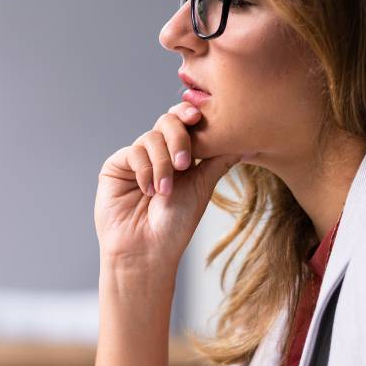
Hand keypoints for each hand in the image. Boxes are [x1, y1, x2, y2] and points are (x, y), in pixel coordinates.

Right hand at [94, 103, 244, 269]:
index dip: (190, 115)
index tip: (198, 117)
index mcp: (180, 155)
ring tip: (165, 190)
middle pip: (167, 122)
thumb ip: (220, 160)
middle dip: (179, 138)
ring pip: (151, 138)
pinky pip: (133, 153)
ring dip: (162, 163)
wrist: (147, 250)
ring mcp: (136, 159)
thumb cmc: (176, 225)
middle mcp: (158, 153)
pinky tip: (149, 192)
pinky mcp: (116, 166)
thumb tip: (248, 142)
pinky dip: (144, 171)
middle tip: (185, 163)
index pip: (185, 124)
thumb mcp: (203, 187)